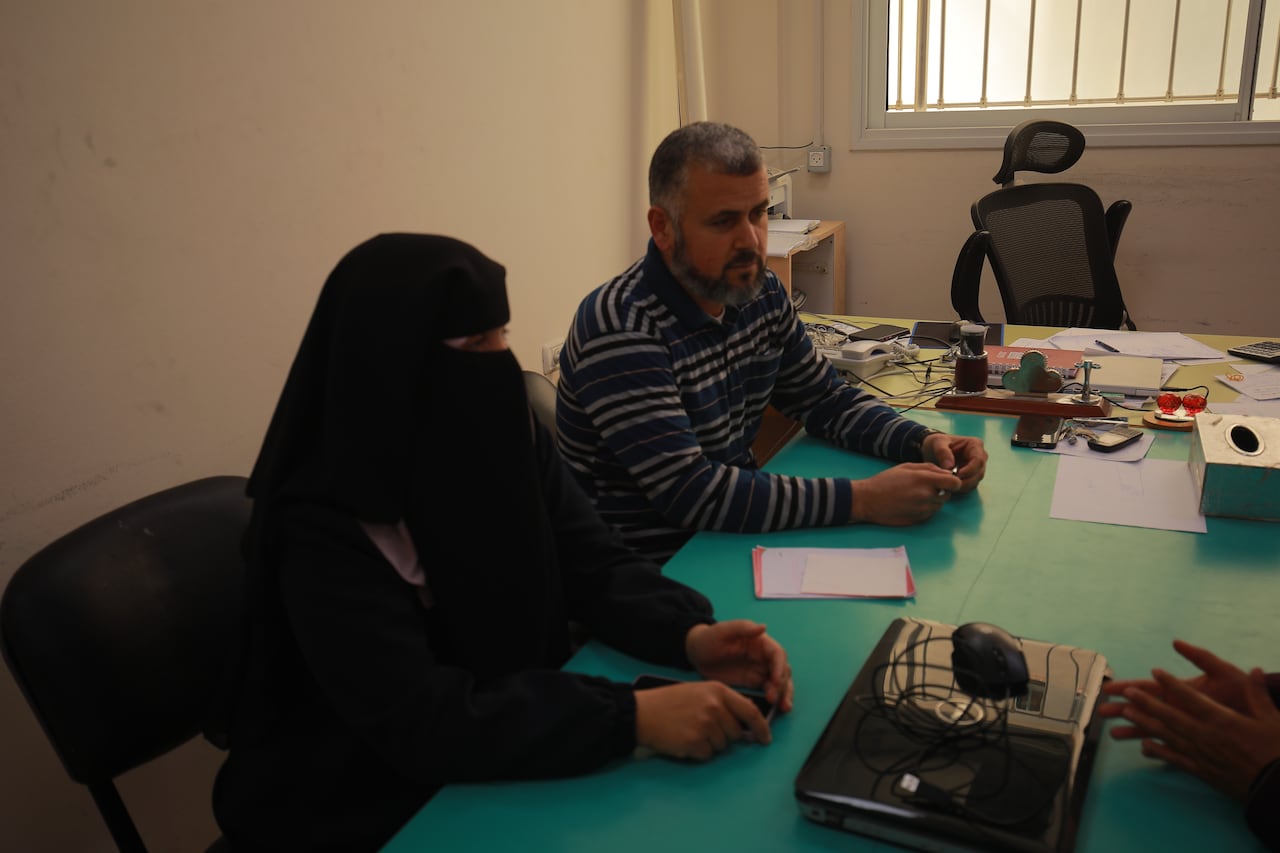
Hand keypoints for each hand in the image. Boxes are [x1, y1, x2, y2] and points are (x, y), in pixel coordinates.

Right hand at [634, 680, 770, 759]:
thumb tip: (745, 724)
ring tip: (689, 730)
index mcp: (718, 691)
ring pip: (721, 746)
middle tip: (702, 728)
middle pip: (736, 733)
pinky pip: (707, 755)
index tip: (765, 738)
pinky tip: (683, 740)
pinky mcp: (695, 742)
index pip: (750, 711)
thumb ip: (723, 704)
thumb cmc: (669, 701)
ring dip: (709, 743)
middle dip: (724, 735)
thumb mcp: (699, 692)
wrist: (642, 712)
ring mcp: (705, 725)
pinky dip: (697, 752)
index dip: (761, 727)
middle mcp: (715, 707)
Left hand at [685, 621, 792, 713]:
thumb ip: (742, 628)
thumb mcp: (722, 631)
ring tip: (783, 708)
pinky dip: (776, 700)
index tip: (776, 681)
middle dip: (783, 685)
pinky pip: (770, 691)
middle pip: (782, 671)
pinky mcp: (754, 682)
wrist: (696, 654)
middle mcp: (764, 656)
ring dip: (784, 694)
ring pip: (780, 683)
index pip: (777, 654)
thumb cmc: (709, 638)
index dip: (780, 667)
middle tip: (775, 699)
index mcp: (760, 642)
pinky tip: (776, 710)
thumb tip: (764, 627)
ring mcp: (760, 670)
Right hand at [849, 463, 958, 524]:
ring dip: (933, 500)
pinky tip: (911, 503)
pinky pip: (931, 513)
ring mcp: (924, 510)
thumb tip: (947, 473)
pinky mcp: (919, 520)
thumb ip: (930, 468)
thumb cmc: (885, 481)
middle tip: (926, 486)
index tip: (948, 480)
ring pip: (939, 504)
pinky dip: (926, 508)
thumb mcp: (907, 467)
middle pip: (948, 494)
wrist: (868, 501)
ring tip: (915, 495)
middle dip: (941, 490)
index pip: (954, 483)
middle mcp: (927, 496)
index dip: (954, 481)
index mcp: (924, 479)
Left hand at [922, 433, 986, 492]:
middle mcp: (980, 456)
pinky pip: (969, 485)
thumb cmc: (937, 443)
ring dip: (962, 486)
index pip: (978, 460)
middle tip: (950, 483)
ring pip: (975, 481)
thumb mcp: (937, 442)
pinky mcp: (971, 476)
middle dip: (965, 481)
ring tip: (948, 485)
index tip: (956, 475)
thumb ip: (942, 452)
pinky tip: (949, 486)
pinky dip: (960, 487)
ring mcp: (977, 467)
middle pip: (979, 473)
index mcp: (975, 445)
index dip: (969, 470)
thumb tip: (949, 466)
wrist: (933, 450)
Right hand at [1099, 640, 1253, 738]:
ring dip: (1134, 729)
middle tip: (1102, 712)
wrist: (1262, 715)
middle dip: (1123, 709)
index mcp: (1181, 690)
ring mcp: (1185, 723)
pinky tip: (1143, 750)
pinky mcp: (1195, 739)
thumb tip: (1176, 642)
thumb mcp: (1223, 671)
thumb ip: (1200, 657)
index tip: (1109, 688)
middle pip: (1145, 708)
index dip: (1128, 687)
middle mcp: (1179, 707)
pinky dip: (1156, 747)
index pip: (1149, 688)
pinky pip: (1170, 744)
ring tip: (1114, 734)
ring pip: (1154, 727)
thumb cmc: (1243, 692)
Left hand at [1110, 667, 1279, 799]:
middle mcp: (1206, 736)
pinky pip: (1176, 759)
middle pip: (1170, 716)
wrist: (1277, 789)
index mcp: (1222, 720)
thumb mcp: (1273, 720)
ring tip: (1125, 713)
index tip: (1155, 672)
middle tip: (1125, 691)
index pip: (1191, 698)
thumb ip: (1259, 694)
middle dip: (1146, 702)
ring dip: (1144, 723)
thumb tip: (1256, 669)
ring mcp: (1202, 755)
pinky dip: (1159, 752)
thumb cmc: (1277, 752)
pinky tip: (1144, 746)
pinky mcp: (1203, 771)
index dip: (1172, 684)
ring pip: (1167, 736)